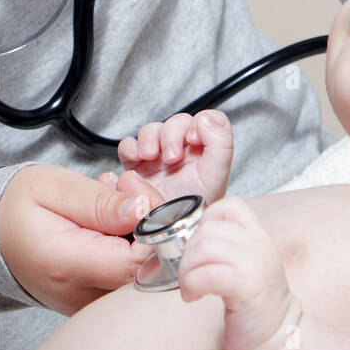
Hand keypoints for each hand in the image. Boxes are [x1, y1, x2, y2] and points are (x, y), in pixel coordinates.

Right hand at [0, 165, 166, 315]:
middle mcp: (82, 295)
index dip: (152, 223)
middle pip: (148, 270)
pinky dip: (130, 246)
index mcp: (68, 266)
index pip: (139, 261)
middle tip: (124, 188)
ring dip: (140, 232)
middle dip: (150, 223)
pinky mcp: (94, 302)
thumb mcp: (54, 188)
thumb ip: (101, 203)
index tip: (133, 189)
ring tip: (112, 201)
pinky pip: (129, 278)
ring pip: (143, 274)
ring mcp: (89, 304)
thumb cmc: (17, 208)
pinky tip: (109, 222)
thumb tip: (143, 211)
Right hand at [107, 110, 232, 204]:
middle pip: (176, 122)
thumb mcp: (216, 176)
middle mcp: (182, 148)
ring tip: (151, 156)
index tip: (194, 139)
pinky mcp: (137, 165)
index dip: (199, 123)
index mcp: (205, 148)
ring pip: (151, 130)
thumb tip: (206, 118)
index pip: (206, 120)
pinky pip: (128, 146)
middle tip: (171, 157)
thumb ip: (221, 144)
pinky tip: (137, 160)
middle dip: (171, 135)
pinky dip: (131, 148)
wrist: (170, 231)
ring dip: (149, 139)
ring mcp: (158, 155)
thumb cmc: (195, 207)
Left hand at [175, 196, 301, 349]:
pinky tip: (193, 297)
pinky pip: (207, 275)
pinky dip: (192, 285)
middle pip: (207, 230)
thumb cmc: (257, 304)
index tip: (200, 246)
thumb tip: (195, 237)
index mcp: (258, 236)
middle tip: (188, 276)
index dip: (205, 221)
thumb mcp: (251, 263)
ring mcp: (254, 265)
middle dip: (187, 254)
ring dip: (186, 270)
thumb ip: (231, 245)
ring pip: (204, 249)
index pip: (230, 205)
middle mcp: (258, 245)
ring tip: (189, 287)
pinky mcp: (246, 288)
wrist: (280, 335)